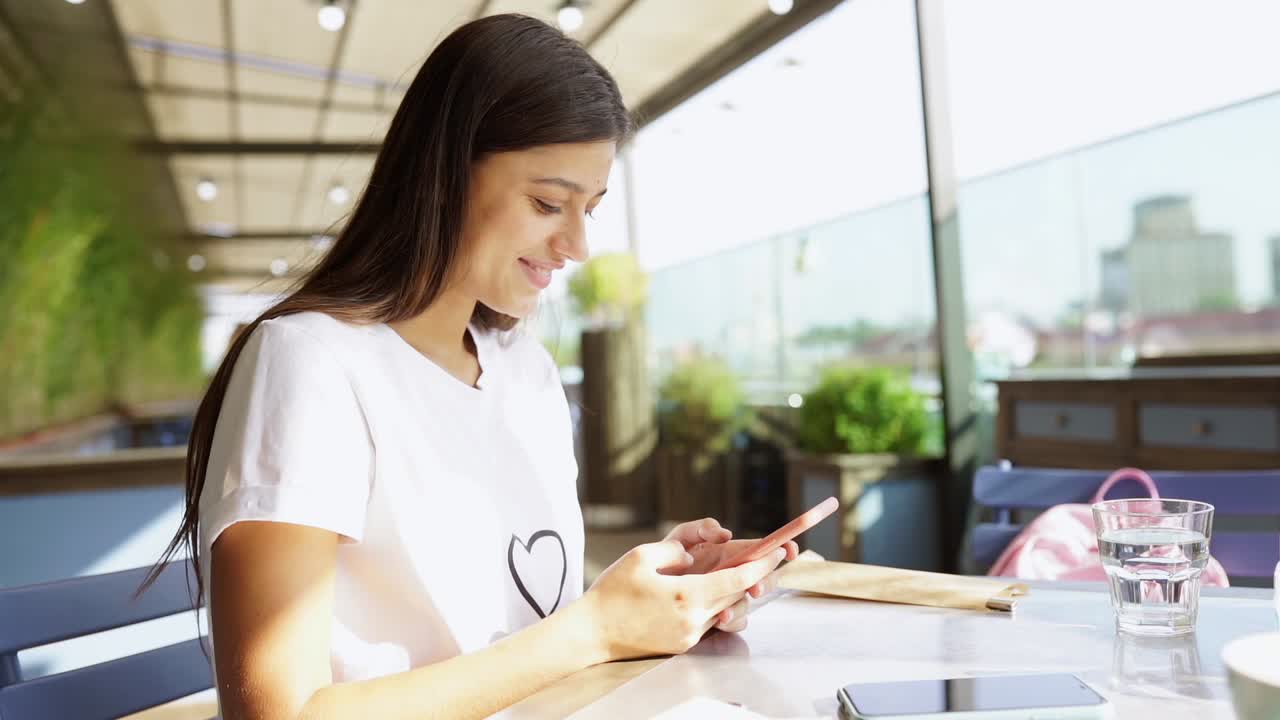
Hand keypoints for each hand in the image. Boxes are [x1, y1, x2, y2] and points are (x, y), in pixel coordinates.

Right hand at [579, 539, 788, 660]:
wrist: (592, 632)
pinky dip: (713, 605)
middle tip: (766, 557)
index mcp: (687, 595)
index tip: (779, 551)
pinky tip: (706, 592)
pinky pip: (708, 621)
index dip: (762, 564)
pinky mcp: (681, 644)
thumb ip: (675, 548)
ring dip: (732, 592)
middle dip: (753, 576)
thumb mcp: (641, 556)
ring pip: (724, 610)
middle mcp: (693, 619)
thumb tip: (693, 553)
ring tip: (735, 574)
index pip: (738, 579)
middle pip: (736, 595)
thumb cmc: (613, 591)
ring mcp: (688, 635)